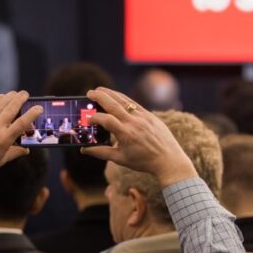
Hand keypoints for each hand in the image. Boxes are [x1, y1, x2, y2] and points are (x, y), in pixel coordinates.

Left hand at [0, 91, 41, 189]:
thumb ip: (14, 153)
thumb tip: (26, 150)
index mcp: (4, 141)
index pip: (22, 124)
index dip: (32, 114)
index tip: (38, 108)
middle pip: (11, 109)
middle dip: (20, 99)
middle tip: (26, 94)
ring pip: (0, 105)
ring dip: (9, 97)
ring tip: (15, 93)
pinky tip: (1, 97)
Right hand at [80, 87, 196, 186]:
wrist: (168, 160)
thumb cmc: (143, 161)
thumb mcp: (120, 158)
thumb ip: (101, 152)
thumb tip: (84, 150)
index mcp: (126, 134)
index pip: (106, 120)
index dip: (95, 118)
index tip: (88, 119)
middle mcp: (134, 123)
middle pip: (114, 104)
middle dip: (100, 96)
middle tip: (89, 93)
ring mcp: (143, 117)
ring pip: (124, 100)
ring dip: (110, 93)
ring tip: (100, 90)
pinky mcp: (149, 115)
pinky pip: (134, 103)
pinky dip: (123, 98)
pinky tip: (115, 96)